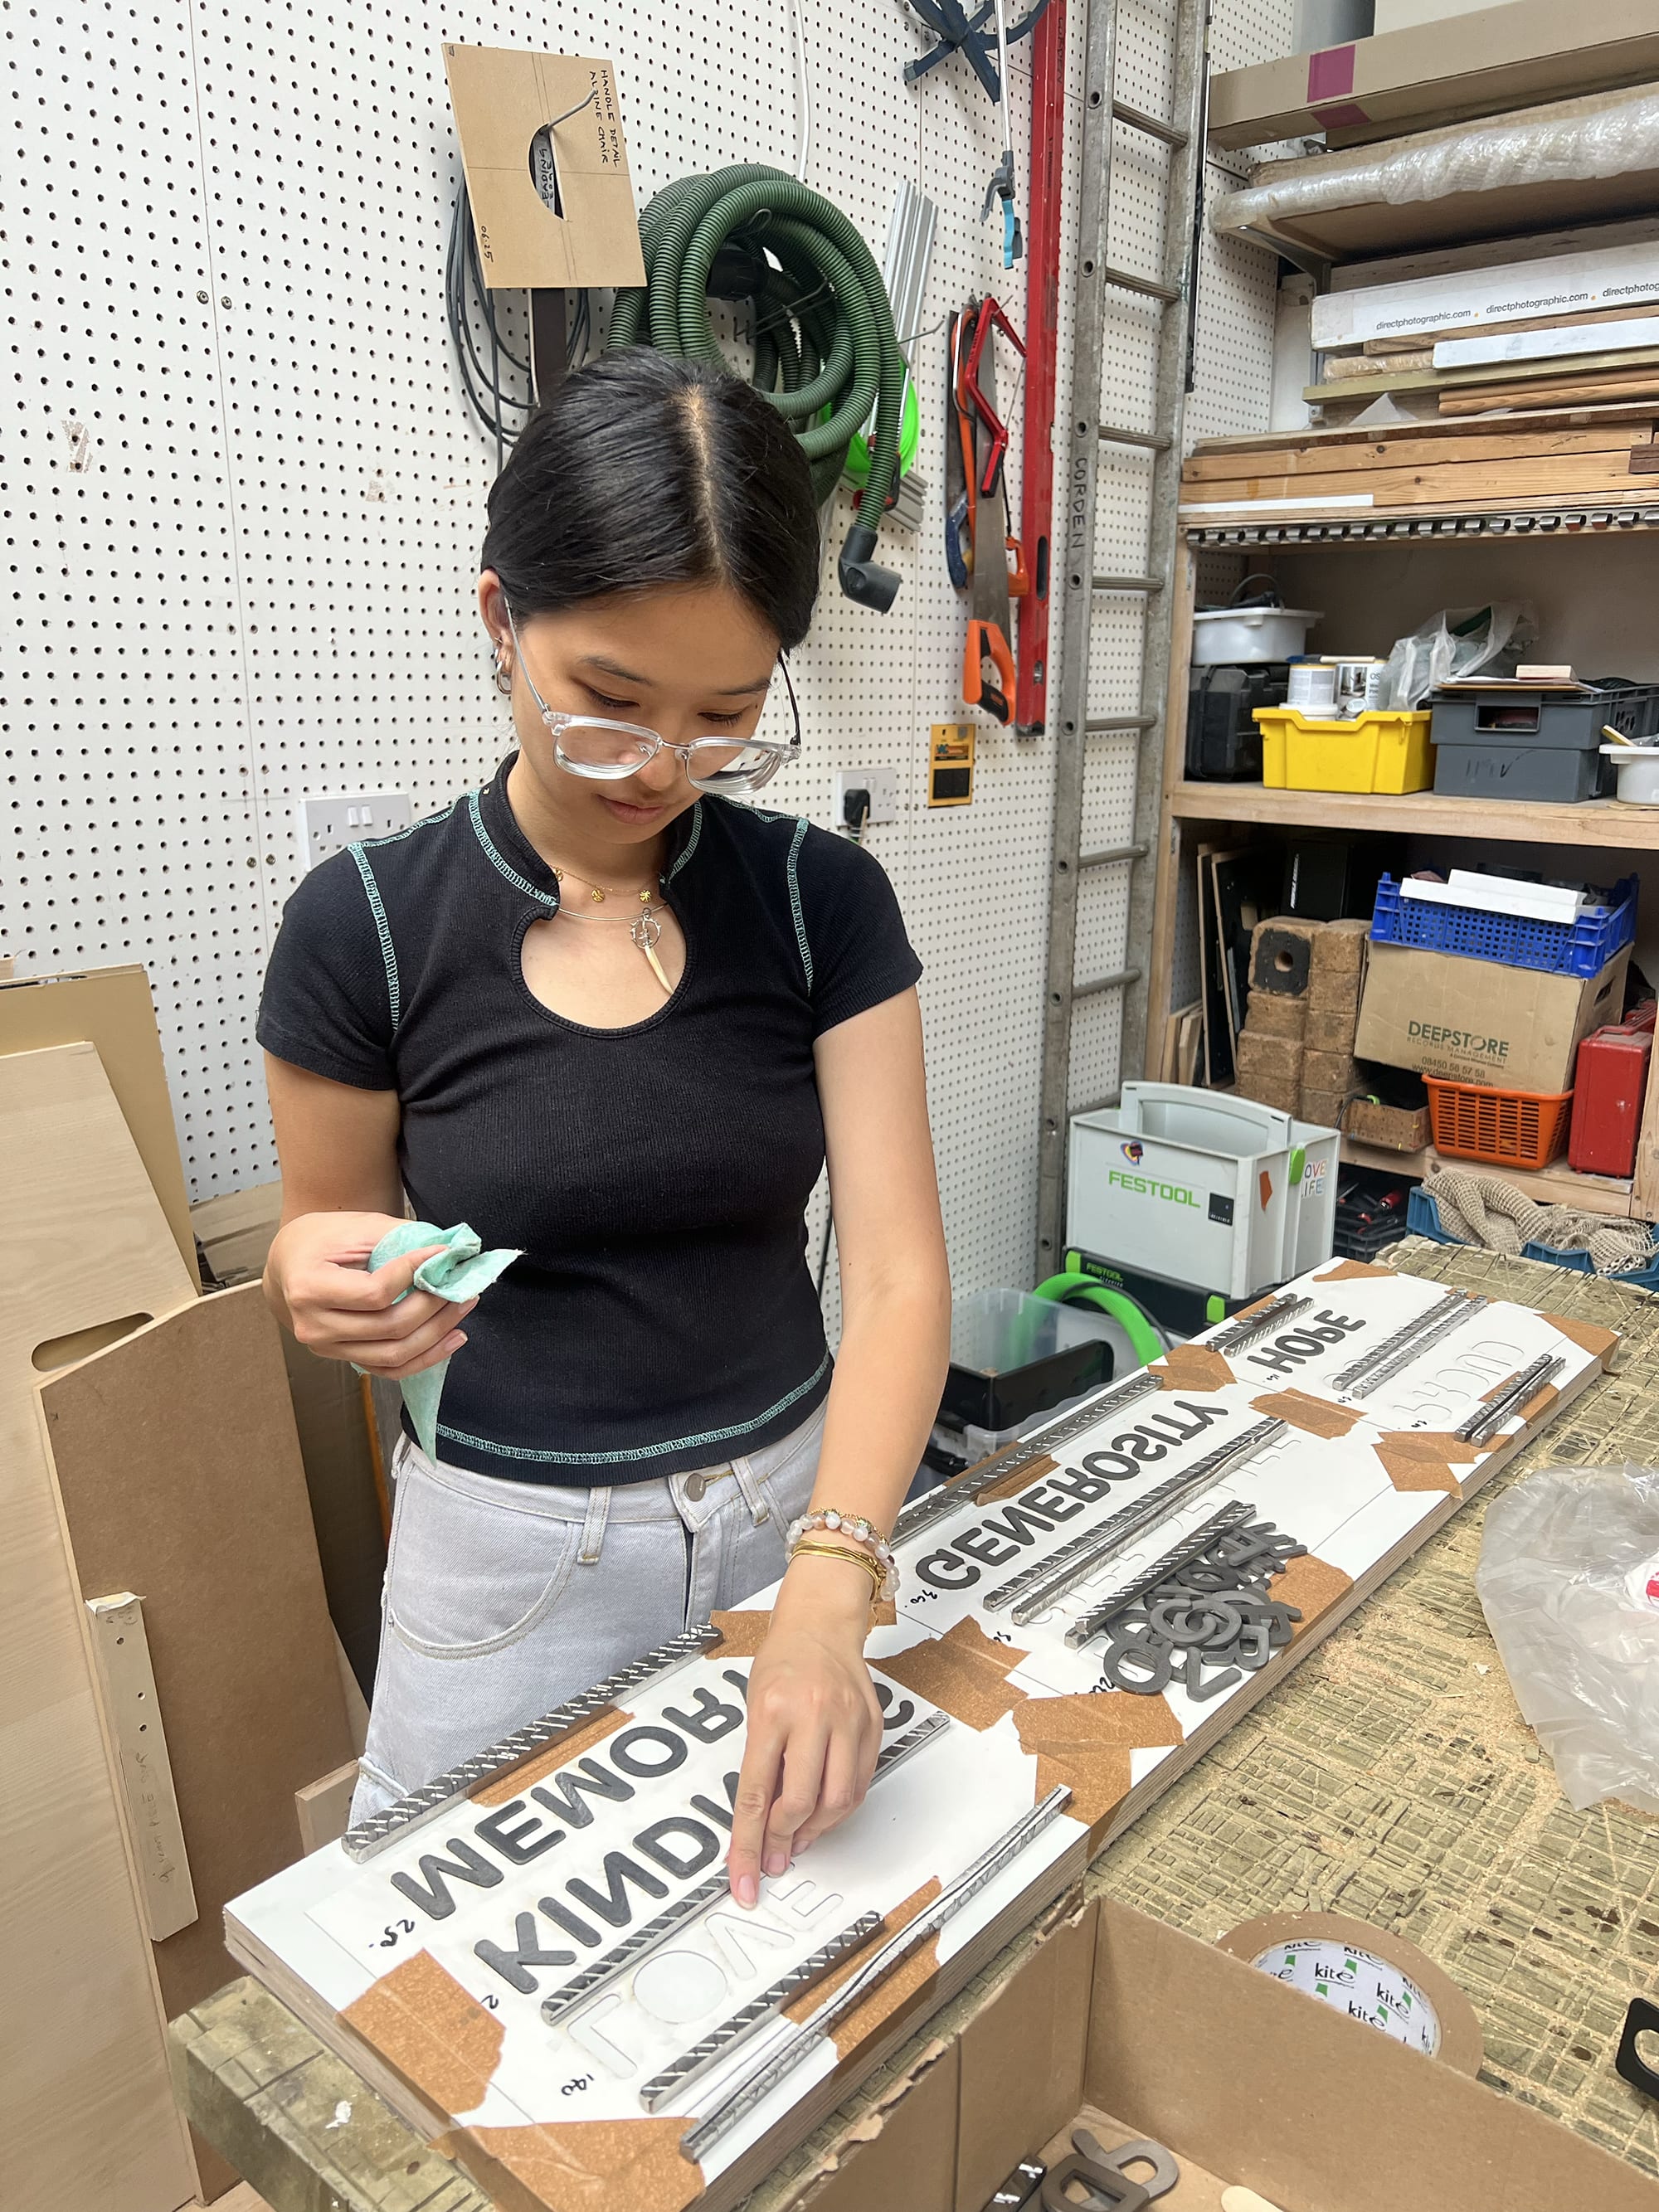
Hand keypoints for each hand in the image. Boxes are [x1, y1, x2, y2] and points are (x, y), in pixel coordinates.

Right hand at [264, 1211, 478, 1379]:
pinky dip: (425, 1357)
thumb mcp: (355, 1227)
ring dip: (437, 1333)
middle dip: (434, 1306)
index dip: (414, 1274)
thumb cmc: (322, 1239)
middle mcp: (313, 1325)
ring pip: (393, 1354)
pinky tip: (452, 1337)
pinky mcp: (342, 1358)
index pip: (375, 1293)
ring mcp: (326, 1348)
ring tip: (463, 1306)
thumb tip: (448, 1252)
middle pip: (389, 1327)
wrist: (289, 1264)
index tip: (441, 1253)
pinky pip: (390, 1370)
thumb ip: (399, 1238)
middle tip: (463, 1285)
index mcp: (309, 1287)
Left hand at [726, 1555, 882, 1905]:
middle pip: (799, 1802)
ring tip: (799, 1836)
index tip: (745, 1880)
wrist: (822, 1622)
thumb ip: (760, 1762)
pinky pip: (860, 1783)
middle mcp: (813, 1716)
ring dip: (816, 1829)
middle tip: (774, 1855)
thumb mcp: (754, 1706)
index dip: (748, 1846)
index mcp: (772, 1712)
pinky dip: (841, 1807)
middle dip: (783, 1839)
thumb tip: (760, 1823)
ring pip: (837, 1800)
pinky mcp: (872, 1726)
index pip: (754, 1794)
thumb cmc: (782, 1661)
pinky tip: (825, 1811)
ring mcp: (848, 1721)